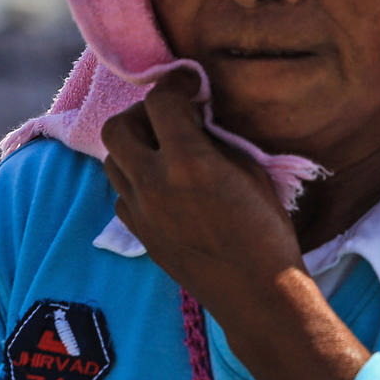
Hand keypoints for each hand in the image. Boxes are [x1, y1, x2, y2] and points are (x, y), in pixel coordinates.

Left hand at [100, 70, 303, 311]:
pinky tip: (163, 188)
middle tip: (169, 119)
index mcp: (188, 162)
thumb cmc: (267, 231)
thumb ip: (216, 140)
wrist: (257, 295)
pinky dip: (135, 182)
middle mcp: (154, 184)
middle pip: (117, 128)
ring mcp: (141, 212)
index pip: (160, 101)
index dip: (174, 84)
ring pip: (111, 161)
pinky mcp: (139, 235)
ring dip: (133, 148)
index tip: (189, 85)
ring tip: (163, 152)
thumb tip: (196, 118)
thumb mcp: (252, 172)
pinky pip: (121, 195)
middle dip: (142, 115)